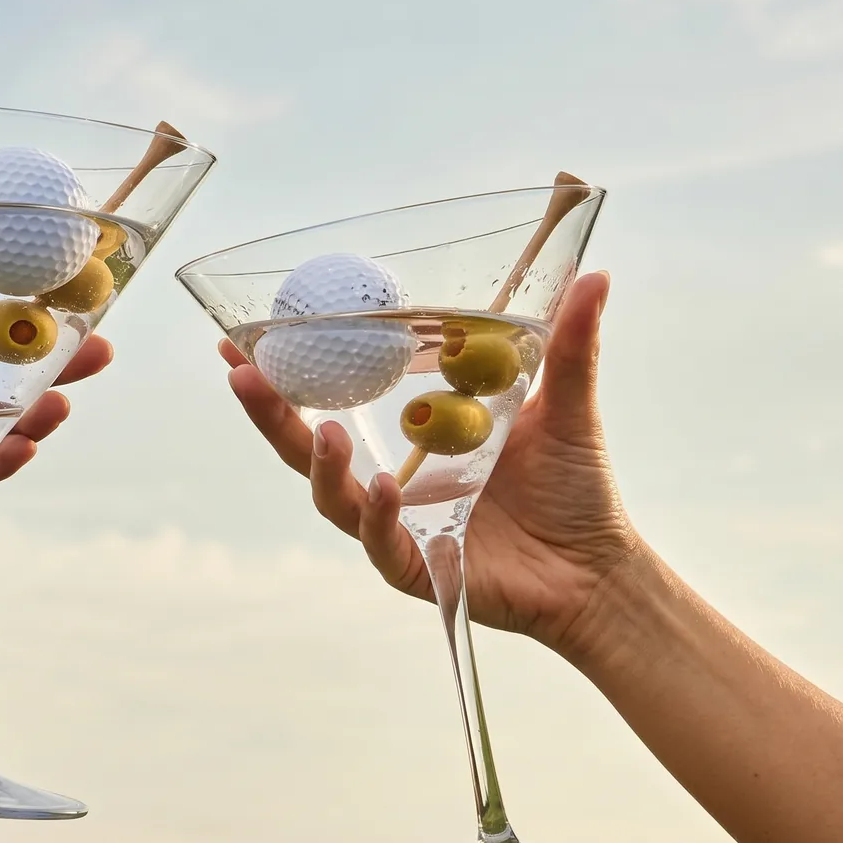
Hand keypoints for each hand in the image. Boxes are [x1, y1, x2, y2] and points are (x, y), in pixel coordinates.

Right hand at [221, 271, 638, 655]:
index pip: (331, 402)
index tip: (243, 337)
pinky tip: (383, 489)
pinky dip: (378, 518)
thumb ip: (569, 345)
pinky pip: (383, 545)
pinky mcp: (419, 570)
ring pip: (333, 500)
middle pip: (309, 449)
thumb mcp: (566, 406)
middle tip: (243, 371)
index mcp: (407, 440)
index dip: (286, 374)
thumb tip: (595, 272)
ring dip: (321, 466)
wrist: (599, 569)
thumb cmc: (574, 490)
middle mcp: (389, 484)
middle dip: (270, 413)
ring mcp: (398, 529)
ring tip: (324, 432)